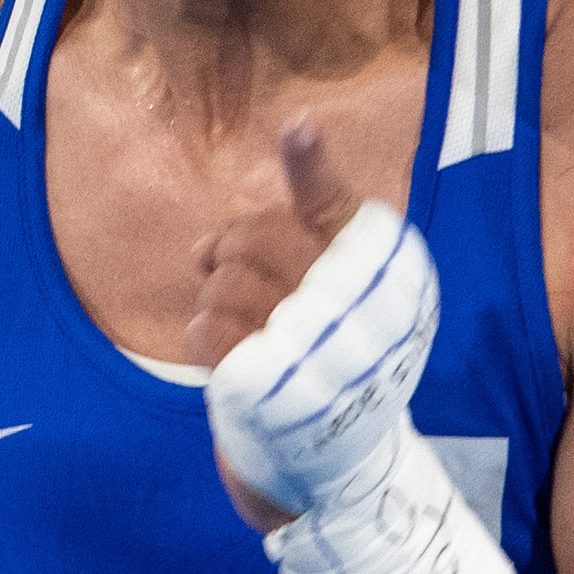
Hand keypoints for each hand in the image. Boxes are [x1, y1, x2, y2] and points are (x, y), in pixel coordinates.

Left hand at [184, 118, 363, 372]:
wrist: (337, 445)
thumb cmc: (324, 350)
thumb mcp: (327, 291)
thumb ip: (274, 249)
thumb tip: (203, 245)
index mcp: (371, 265)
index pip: (336, 205)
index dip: (312, 165)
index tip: (297, 128)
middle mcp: (346, 301)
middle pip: (258, 236)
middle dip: (230, 250)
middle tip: (230, 274)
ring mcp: (309, 344)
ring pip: (228, 283)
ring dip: (217, 301)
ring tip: (244, 327)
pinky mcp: (270, 382)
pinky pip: (209, 329)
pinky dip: (203, 336)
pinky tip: (226, 353)